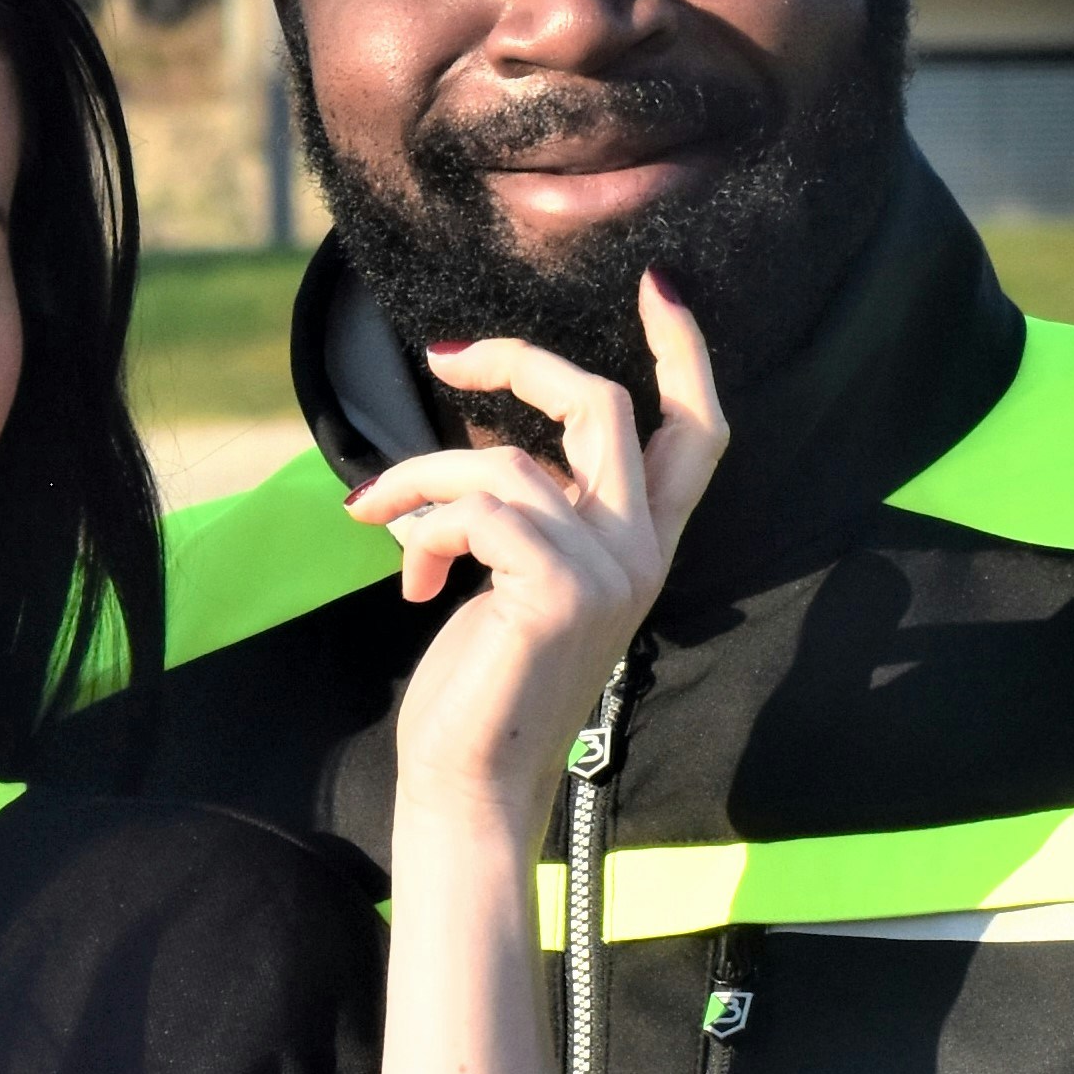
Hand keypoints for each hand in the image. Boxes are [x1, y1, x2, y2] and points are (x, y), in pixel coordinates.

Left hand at [354, 275, 727, 846]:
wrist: (469, 786)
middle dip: (519, 366)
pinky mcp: (559, 590)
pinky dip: (425, 525)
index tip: (656, 287)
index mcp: (641, 548)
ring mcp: (608, 573)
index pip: (695, 434)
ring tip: (379, 519)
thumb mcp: (516, 581)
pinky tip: (410, 576)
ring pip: (508, 463)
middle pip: (605, 406)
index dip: (683, 353)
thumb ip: (529, 517)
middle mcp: (641, 555)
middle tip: (447, 361)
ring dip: (424, 480)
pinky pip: (480, 508)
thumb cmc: (481, 689)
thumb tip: (472, 459)